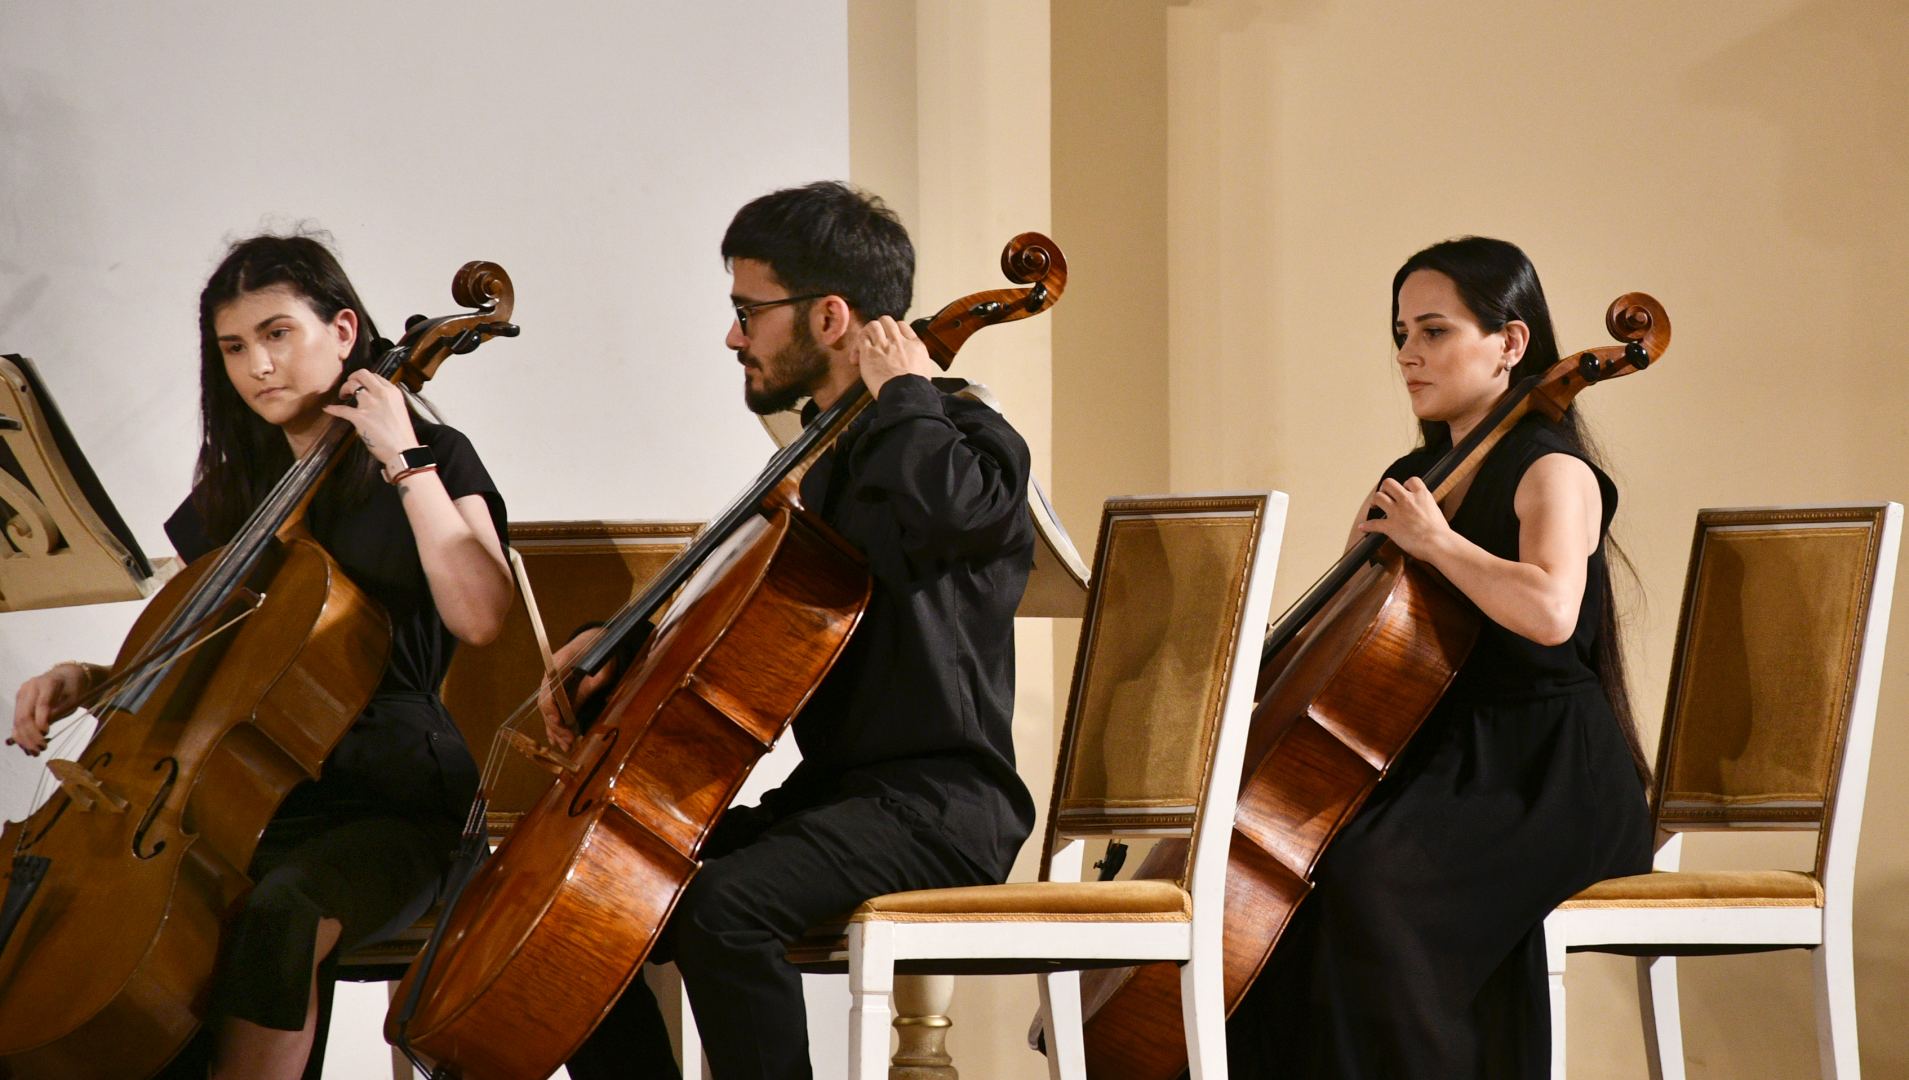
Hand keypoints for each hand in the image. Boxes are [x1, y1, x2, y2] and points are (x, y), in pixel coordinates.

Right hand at [10, 663, 90, 756]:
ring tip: (35, 752)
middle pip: (25, 715)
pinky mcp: (19, 701)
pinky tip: (27, 747)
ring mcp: (22, 694)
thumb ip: (59, 712)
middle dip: (31, 735)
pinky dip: (20, 735)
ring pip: (17, 720)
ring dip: (24, 739)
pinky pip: (16, 720)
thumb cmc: (72, 688)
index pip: (41, 705)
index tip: (47, 734)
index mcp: (48, 683)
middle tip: (42, 749)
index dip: (42, 722)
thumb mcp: (73, 699)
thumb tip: (42, 731)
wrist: (65, 675)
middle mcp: (30, 687)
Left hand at [322, 370, 420, 473]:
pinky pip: (341, 409)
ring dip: (344, 389)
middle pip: (362, 374)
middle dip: (352, 378)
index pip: (375, 376)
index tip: (362, 384)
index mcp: (393, 392)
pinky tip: (328, 409)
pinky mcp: (360, 417)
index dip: (365, 379)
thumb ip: (389, 401)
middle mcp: (381, 394)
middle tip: (349, 385)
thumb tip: (378, 401)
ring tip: (343, 396)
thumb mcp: (399, 410)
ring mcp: (370, 404)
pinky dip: (333, 409)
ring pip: (351, 385)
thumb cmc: (402, 434)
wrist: (402, 450)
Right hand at [539, 628, 617, 752]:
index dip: (552, 710)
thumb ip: (590, 686)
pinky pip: (553, 708)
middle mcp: (550, 676)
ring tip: (565, 746)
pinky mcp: (558, 690)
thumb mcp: (603, 668)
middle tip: (567, 742)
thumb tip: (578, 708)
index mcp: (558, 665)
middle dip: (555, 726)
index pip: (548, 692)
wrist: (597, 638)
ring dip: (555, 729)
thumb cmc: (602, 650)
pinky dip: (555, 724)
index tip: (560, 723)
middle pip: (546, 704)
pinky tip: (557, 739)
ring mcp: (552, 683)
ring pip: (548, 710)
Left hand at [850, 316, 935, 398]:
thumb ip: (918, 358)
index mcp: (915, 345)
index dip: (895, 329)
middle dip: (880, 327)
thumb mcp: (926, 369)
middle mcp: (899, 341)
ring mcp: (883, 345)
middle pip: (887, 321)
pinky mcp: (869, 353)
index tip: (891, 337)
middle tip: (876, 338)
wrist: (906, 394)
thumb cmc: (915, 389)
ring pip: (873, 325)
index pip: (903, 326)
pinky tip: (857, 355)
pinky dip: (858, 344)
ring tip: (865, 343)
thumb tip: (913, 360)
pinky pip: (861, 338)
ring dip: (868, 333)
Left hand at [1356, 476, 1451, 560]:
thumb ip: (1426, 506)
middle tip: (1385, 494)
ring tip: (1375, 506)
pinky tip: (1363, 527)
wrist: (1439, 543)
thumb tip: (1423, 509)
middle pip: (1389, 483)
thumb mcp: (1436, 511)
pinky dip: (1367, 526)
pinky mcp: (1390, 526)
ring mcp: (1398, 512)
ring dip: (1375, 501)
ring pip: (1379, 497)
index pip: (1411, 480)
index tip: (1404, 490)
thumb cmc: (1441, 532)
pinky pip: (1374, 524)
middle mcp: (1408, 500)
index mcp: (1422, 495)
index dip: (1406, 485)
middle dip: (1385, 488)